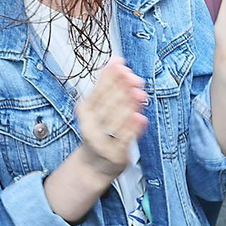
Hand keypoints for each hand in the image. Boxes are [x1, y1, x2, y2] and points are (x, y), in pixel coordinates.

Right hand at [73, 60, 148, 180]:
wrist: (95, 165)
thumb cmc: (99, 130)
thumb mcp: (97, 107)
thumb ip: (107, 85)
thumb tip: (116, 61)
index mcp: (85, 112)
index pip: (97, 91)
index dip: (109, 76)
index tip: (120, 64)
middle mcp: (91, 126)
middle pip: (108, 104)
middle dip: (122, 89)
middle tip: (134, 77)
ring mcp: (103, 142)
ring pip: (117, 120)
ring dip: (130, 105)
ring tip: (140, 93)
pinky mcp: (116, 154)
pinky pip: (126, 139)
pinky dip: (133, 128)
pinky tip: (140, 117)